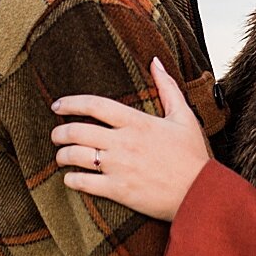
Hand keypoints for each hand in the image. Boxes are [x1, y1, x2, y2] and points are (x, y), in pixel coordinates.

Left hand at [51, 59, 210, 219]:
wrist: (200, 193)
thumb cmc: (192, 155)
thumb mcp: (184, 116)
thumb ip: (167, 87)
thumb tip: (155, 62)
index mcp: (137, 122)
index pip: (96, 106)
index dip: (72, 103)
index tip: (57, 105)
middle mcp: (124, 142)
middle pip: (79, 131)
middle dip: (60, 132)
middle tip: (55, 134)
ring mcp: (119, 167)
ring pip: (77, 157)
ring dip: (63, 156)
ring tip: (60, 156)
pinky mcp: (119, 191)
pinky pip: (85, 184)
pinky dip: (72, 180)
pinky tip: (70, 179)